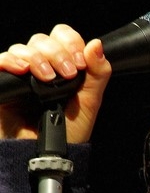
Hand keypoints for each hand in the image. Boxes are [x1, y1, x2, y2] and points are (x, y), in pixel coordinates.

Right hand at [0, 25, 111, 141]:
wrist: (50, 156)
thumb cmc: (69, 132)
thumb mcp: (90, 102)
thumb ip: (98, 74)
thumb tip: (96, 45)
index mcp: (62, 66)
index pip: (62, 37)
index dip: (71, 43)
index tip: (80, 63)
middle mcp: (40, 66)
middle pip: (41, 39)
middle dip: (56, 53)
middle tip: (67, 74)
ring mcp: (20, 74)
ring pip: (21, 48)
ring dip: (36, 58)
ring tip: (47, 78)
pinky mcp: (4, 84)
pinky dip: (10, 61)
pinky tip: (22, 70)